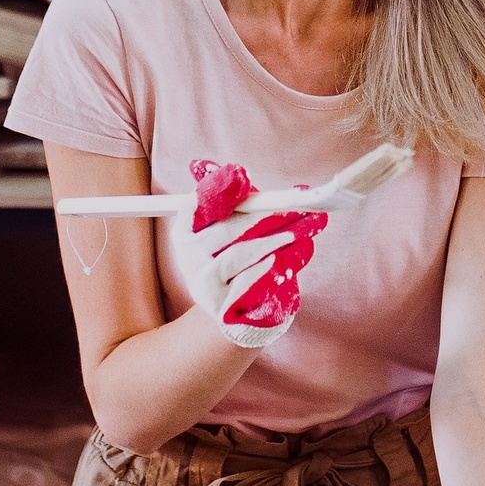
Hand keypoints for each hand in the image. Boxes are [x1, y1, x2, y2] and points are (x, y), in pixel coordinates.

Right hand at [174, 160, 326, 348]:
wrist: (232, 312)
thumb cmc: (235, 262)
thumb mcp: (230, 233)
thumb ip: (234, 204)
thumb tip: (238, 173)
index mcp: (186, 235)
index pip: (193, 208)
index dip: (215, 192)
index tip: (242, 177)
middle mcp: (189, 258)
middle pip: (226, 230)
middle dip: (263, 216)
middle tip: (292, 206)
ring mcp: (203, 284)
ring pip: (241, 255)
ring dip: (274, 240)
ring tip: (299, 230)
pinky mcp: (222, 306)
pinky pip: (250, 282)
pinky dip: (270, 268)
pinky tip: (285, 258)